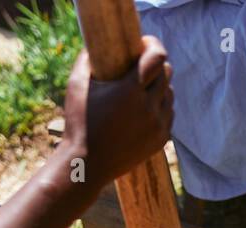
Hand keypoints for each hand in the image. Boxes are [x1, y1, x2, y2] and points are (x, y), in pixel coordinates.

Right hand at [61, 37, 174, 186]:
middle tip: (141, 64)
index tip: (143, 43)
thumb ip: (86, 60)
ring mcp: (158, 125)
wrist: (88, 165)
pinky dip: (161, 107)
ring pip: (170, 94)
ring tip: (142, 88)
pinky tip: (145, 106)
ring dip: (159, 87)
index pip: (158, 57)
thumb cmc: (78, 123)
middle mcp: (149, 107)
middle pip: (166, 73)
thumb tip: (95, 45)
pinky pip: (169, 114)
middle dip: (155, 65)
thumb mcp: (75, 86)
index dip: (153, 45)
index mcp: (130, 91)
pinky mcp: (161, 140)